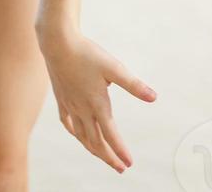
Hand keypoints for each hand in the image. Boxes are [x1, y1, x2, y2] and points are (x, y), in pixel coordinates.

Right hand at [38, 29, 156, 172]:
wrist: (58, 43)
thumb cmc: (87, 53)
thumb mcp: (114, 67)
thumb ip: (133, 85)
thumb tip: (153, 97)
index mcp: (97, 103)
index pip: (111, 134)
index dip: (120, 150)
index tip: (129, 163)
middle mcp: (82, 109)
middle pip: (96, 141)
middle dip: (109, 156)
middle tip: (120, 168)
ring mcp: (70, 105)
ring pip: (81, 135)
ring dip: (93, 149)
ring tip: (103, 156)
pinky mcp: (61, 99)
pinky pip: (67, 123)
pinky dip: (75, 133)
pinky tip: (78, 135)